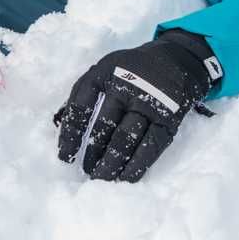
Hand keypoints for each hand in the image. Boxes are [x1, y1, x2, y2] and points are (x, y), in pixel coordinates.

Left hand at [54, 30, 220, 181]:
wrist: (176, 59)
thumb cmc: (131, 70)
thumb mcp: (105, 69)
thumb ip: (83, 93)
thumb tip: (62, 127)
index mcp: (105, 73)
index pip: (81, 106)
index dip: (70, 134)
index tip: (64, 156)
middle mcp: (127, 86)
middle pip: (104, 126)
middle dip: (93, 153)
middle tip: (86, 173)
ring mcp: (150, 103)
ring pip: (126, 139)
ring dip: (112, 163)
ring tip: (101, 179)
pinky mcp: (169, 118)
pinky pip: (151, 146)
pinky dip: (137, 165)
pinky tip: (126, 178)